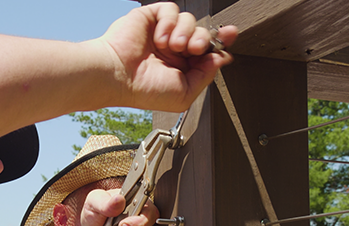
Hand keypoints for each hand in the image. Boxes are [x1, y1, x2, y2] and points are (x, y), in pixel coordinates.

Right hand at [96, 2, 237, 111]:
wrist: (118, 76)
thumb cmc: (144, 90)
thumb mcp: (185, 93)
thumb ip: (206, 75)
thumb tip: (221, 57)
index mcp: (182, 67)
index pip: (208, 50)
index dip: (221, 42)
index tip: (230, 35)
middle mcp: (173, 49)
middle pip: (203, 33)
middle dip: (203, 40)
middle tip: (193, 49)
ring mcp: (162, 32)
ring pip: (190, 20)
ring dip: (185, 33)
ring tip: (172, 47)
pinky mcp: (151, 18)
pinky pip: (171, 9)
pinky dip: (169, 23)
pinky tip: (160, 38)